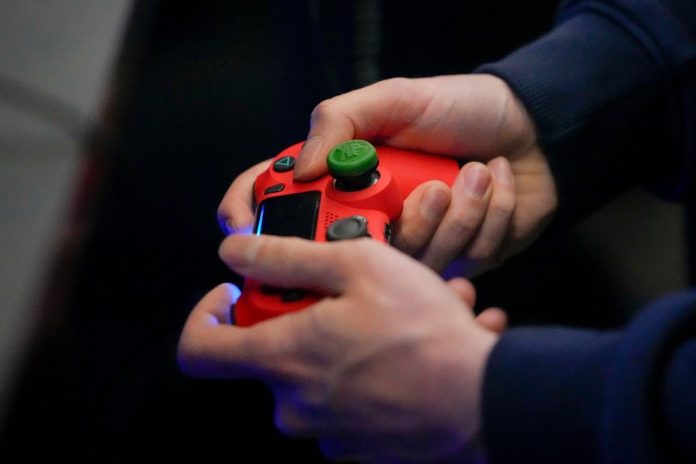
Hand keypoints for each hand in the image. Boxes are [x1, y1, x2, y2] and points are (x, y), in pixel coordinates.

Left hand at [178, 235, 499, 462]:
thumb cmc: (421, 332)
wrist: (483, 403)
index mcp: (281, 357)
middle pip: (271, 352)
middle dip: (305, 316)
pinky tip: (411, 351)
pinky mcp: (358, 446)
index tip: (236, 294)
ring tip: (402, 318)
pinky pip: (349, 400)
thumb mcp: (355, 265)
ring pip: (319, 373)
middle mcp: (294, 404)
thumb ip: (285, 257)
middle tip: (352, 293)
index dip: (207, 315)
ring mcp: (326, 431)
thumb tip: (234, 251)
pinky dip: (370, 373)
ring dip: (349, 341)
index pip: (198, 348)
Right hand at [218, 74, 557, 275]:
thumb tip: (303, 168)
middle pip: (344, 255)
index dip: (248, 215)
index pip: (275, 200)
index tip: (248, 226)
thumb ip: (341, 121)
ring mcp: (410, 245)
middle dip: (401, 224)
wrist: (533, 132)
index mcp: (344, 175)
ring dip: (456, 210)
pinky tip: (494, 185)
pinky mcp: (451, 262)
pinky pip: (460, 259)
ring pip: (413, 260)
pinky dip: (486, 215)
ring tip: (475, 171)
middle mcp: (369, 216)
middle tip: (431, 186)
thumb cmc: (462, 108)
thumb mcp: (396, 98)